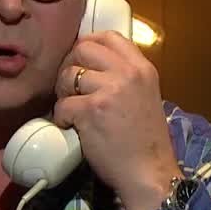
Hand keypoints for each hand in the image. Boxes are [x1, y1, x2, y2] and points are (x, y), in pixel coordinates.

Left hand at [53, 31, 181, 209]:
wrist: (149, 173)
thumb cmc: (145, 142)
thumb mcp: (145, 97)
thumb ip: (124, 78)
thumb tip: (91, 68)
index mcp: (142, 68)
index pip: (109, 36)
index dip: (88, 44)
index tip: (81, 61)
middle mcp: (127, 73)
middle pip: (84, 49)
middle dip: (70, 66)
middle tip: (70, 87)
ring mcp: (109, 90)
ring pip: (69, 75)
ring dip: (63, 92)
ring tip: (70, 108)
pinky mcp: (91, 111)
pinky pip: (62, 104)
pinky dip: (61, 117)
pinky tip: (69, 126)